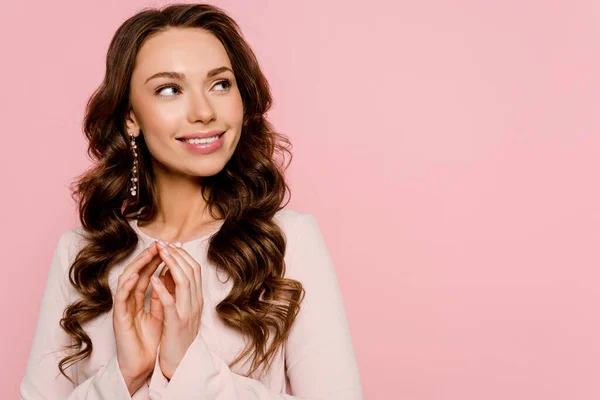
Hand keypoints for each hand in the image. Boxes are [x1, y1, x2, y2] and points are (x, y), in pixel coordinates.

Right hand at [113, 241, 163, 394]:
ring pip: (126, 280)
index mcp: (139, 298)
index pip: (147, 273)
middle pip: (136, 272)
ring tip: (148, 253)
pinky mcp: (118, 317)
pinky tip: (134, 275)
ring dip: (137, 265)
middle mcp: (129, 299)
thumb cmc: (151, 340)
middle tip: (159, 243)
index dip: (157, 260)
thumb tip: (171, 276)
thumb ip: (163, 295)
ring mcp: (123, 307)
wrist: (142, 364)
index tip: (169, 248)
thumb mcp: (162, 313)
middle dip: (147, 257)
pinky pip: (120, 298)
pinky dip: (126, 285)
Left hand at [150, 241, 203, 379]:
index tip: (169, 244)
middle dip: (176, 254)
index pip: (194, 269)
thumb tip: (170, 270)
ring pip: (183, 281)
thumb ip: (178, 292)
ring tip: (159, 253)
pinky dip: (162, 289)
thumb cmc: (178, 337)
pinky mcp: (176, 323)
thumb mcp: (182, 310)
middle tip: (162, 243)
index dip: (182, 254)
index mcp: (196, 299)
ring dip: (171, 264)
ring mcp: (187, 312)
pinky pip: (169, 302)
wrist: (181, 363)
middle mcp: (195, 302)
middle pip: (190, 271)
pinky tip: (153, 279)